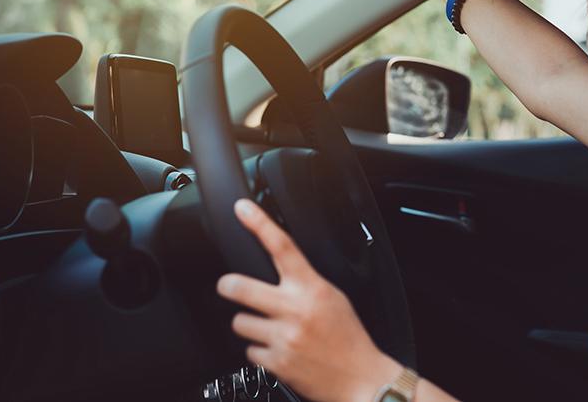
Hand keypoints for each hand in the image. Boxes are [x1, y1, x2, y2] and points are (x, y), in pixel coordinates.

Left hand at [217, 199, 400, 401]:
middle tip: (227, 286)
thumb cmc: (349, 337)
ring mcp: (283, 337)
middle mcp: (295, 310)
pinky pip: (249, 351)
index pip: (282, 247)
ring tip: (269, 329)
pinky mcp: (276, 363)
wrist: (360, 378)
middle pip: (241, 287)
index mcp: (312, 288)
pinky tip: (278, 350)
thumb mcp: (333, 298)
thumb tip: (280, 269)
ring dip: (249, 325)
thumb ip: (306, 283)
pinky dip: (259, 351)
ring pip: (240, 322)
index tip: (242, 209)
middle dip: (228, 286)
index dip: (259, 224)